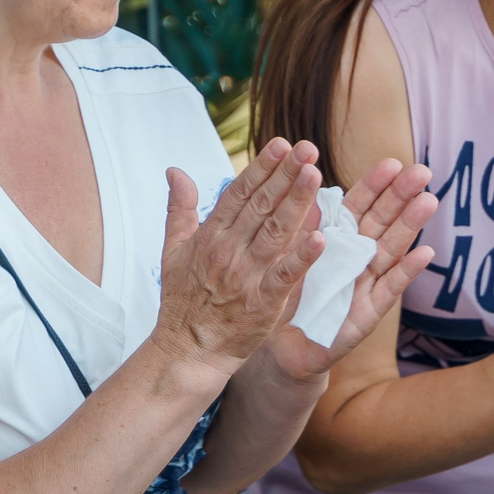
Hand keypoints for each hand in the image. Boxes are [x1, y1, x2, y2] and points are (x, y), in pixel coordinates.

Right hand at [153, 139, 324, 379]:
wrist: (186, 350)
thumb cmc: (182, 300)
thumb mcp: (171, 250)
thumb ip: (179, 208)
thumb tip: (175, 170)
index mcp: (210, 236)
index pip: (239, 193)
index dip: (261, 167)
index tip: (281, 144)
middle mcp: (228, 251)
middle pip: (260, 206)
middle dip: (285, 174)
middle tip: (307, 148)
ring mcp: (246, 276)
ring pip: (276, 232)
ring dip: (296, 202)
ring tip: (315, 175)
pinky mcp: (263, 303)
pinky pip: (285, 276)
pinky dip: (302, 257)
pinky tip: (321, 236)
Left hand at [263, 156, 437, 382]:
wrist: (282, 346)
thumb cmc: (288, 297)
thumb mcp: (288, 258)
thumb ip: (304, 228)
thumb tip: (305, 187)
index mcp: (337, 238)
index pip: (359, 206)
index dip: (375, 185)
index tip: (392, 163)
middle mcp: (357, 256)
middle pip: (382, 221)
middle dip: (401, 196)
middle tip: (423, 172)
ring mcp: (367, 283)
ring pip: (390, 249)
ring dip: (410, 225)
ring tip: (429, 201)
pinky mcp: (369, 312)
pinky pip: (389, 289)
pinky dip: (406, 272)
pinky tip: (425, 253)